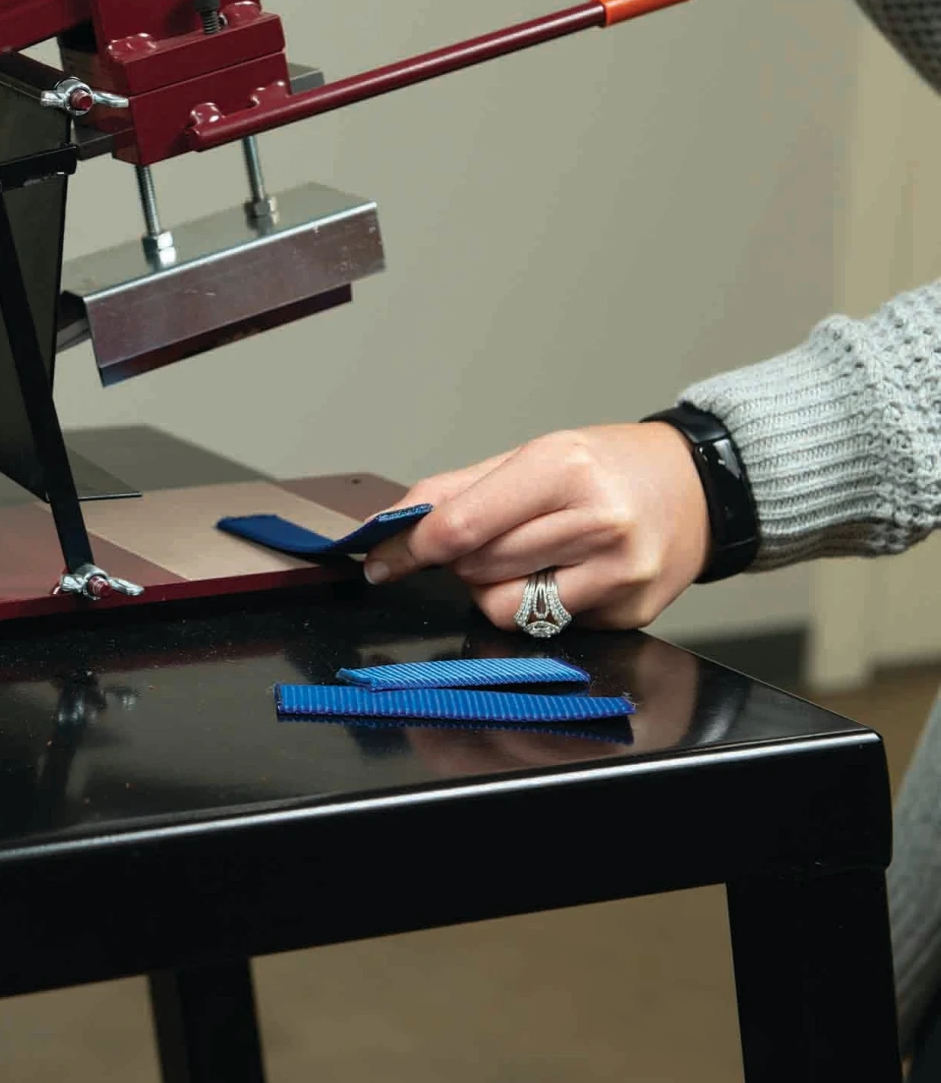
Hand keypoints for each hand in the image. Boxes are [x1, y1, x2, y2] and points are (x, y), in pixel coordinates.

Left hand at [364, 423, 711, 630]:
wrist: (701, 488)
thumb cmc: (610, 467)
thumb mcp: (535, 454)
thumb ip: (460, 489)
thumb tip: (396, 523)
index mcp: (563, 469)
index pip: (462, 526)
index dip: (410, 548)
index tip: (382, 559)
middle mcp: (596, 522)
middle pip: (478, 567)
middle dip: (460, 560)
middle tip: (483, 539)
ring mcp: (617, 575)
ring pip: (504, 608)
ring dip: (493, 587)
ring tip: (525, 556)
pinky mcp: (629, 614)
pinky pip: (546, 628)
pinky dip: (537, 605)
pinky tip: (566, 573)